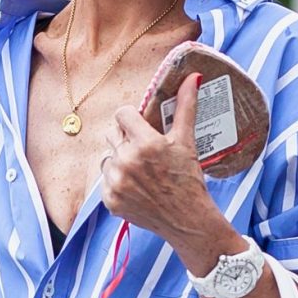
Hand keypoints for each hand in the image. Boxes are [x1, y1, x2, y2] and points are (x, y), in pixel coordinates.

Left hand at [99, 74, 215, 242]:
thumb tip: (192, 77)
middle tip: (144, 151)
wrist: (187, 221)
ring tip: (140, 171)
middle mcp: (127, 162)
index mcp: (145, 143)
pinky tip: (136, 186)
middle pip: (113, 135)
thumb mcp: (187, 141)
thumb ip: (185, 107)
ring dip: (120, 160)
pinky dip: (118, 182)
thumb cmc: (189, 180)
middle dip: (126, 139)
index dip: (132, 118)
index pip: (122, 114)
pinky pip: (106, 180)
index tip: (140, 125)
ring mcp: (116, 182)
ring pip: (108, 157)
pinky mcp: (110, 200)